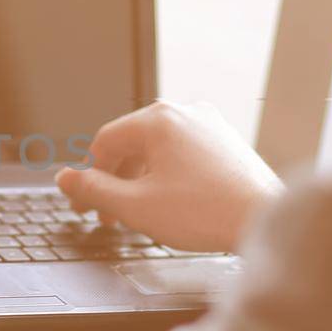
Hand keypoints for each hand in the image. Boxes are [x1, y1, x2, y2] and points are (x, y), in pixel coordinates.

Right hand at [55, 102, 283, 252]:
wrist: (266, 218)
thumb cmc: (205, 212)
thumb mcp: (135, 206)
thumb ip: (93, 190)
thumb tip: (65, 178)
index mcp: (158, 119)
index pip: (105, 142)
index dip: (88, 176)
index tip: (85, 206)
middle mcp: (185, 112)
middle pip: (132, 143)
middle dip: (116, 181)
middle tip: (109, 216)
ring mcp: (210, 124)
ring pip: (159, 149)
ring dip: (141, 180)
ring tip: (141, 214)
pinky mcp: (227, 141)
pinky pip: (184, 153)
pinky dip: (169, 175)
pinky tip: (172, 204)